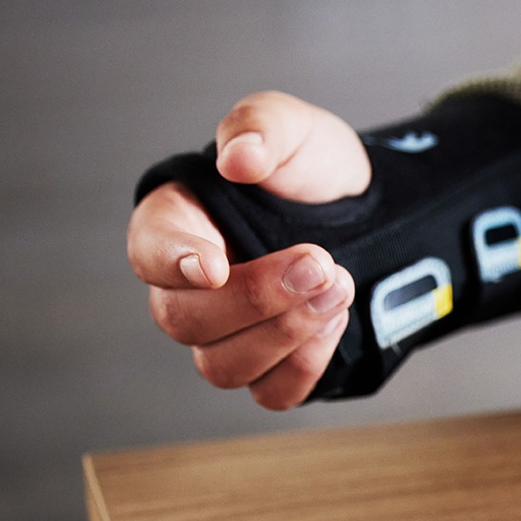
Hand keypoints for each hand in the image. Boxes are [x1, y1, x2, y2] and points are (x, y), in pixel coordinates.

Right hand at [127, 91, 370, 409]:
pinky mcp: (270, 368)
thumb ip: (260, 128)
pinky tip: (335, 321)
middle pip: (184, 320)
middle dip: (255, 298)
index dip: (174, 263)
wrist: (372, 211)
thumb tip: (239, 157)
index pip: (148, 252)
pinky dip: (304, 365)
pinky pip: (270, 392)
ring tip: (338, 288)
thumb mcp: (292, 128)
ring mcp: (226, 335)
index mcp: (176, 224)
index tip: (214, 266)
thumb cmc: (311, 168)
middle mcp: (188, 289)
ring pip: (222, 366)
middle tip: (318, 264)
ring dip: (284, 332)